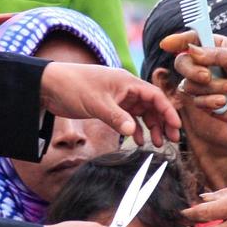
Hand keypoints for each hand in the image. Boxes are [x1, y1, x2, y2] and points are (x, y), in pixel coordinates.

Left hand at [40, 63, 179, 146]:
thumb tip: (134, 133)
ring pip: (141, 113)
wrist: (49, 85)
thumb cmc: (73, 86)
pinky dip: (134, 129)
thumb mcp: (96, 103)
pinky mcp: (109, 106)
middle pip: (152, 105)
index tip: (176, 127)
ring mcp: (118, 97)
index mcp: (127, 82)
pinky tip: (138, 141)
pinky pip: (128, 118)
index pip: (155, 96)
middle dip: (163, 122)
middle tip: (171, 140)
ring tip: (156, 144)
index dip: (168, 111)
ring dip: (150, 127)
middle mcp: (125, 88)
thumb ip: (116, 118)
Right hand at [160, 31, 226, 125]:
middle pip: (181, 63)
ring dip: (211, 88)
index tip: (166, 44)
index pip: (189, 40)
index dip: (176, 41)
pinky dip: (210, 101)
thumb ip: (215, 54)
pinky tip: (224, 101)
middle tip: (207, 76)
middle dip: (192, 71)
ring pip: (189, 85)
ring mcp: (203, 84)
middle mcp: (204, 64)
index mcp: (212, 47)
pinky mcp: (205, 102)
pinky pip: (196, 102)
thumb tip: (191, 51)